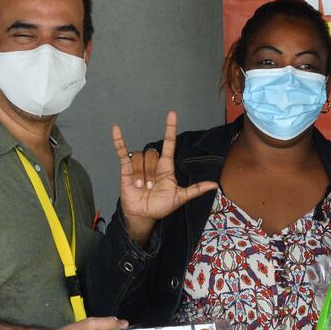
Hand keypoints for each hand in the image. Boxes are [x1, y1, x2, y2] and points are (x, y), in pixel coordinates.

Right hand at [112, 111, 216, 245]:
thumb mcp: (180, 197)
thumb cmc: (161, 206)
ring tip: (142, 187)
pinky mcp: (125, 169)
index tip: (172, 114)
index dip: (170, 128)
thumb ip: (195, 189)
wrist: (144, 215)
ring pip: (140, 158)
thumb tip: (214, 185)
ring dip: (140, 174)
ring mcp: (139, 165)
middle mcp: (153, 163)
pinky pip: (123, 152)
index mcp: (166, 166)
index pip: (169, 143)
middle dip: (151, 173)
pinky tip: (116, 130)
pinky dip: (119, 141)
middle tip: (151, 187)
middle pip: (153, 155)